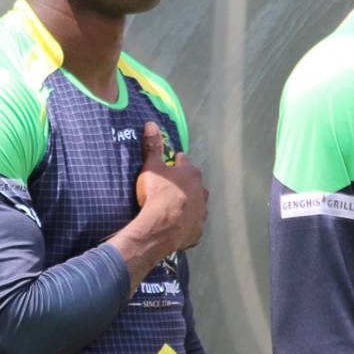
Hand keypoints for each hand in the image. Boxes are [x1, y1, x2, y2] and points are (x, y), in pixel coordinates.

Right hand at [133, 121, 207, 253]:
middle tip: (169, 187)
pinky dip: (186, 223)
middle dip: (184, 183)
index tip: (170, 163)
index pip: (184, 161)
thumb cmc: (157, 193)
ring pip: (196, 203)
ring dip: (188, 203)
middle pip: (193, 183)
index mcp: (191, 173)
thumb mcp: (152, 167)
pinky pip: (192, 224)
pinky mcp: (198, 230)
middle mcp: (201, 191)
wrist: (162, 228)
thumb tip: (151, 124)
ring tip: (174, 207)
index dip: (175, 162)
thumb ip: (152, 146)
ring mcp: (201, 212)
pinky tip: (177, 225)